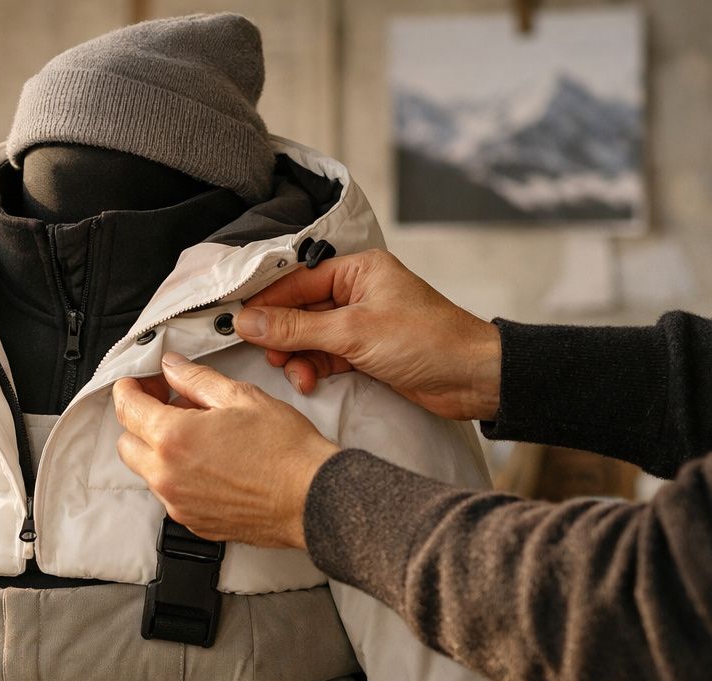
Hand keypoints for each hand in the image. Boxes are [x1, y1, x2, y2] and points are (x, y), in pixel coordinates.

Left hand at [112, 353, 337, 547]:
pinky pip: (171, 495)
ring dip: (160, 450)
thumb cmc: (285, 450)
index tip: (139, 383)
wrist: (312, 499)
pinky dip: (179, 476)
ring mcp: (178, 504)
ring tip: (198, 434)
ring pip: (148, 472)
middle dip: (141, 422)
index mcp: (173, 438)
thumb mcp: (241, 397)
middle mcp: (168, 476)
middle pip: (127, 444)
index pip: (126, 408)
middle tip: (170, 405)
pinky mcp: (194, 522)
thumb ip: (196, 380)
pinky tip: (209, 462)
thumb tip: (172, 367)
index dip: (130, 389)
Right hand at [235, 248, 500, 421]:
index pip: (296, 281)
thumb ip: (296, 328)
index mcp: (358, 269)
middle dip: (282, 335)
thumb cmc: (427, 342)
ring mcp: (361, 323)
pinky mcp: (365, 352)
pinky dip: (314, 368)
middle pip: (299, 309)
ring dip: (297, 357)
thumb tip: (248, 321)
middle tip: (270, 355)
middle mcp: (357, 291)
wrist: (473, 379)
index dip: (266, 303)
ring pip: (309, 337)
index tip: (238, 324)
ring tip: (296, 374)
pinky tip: (310, 381)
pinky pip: (325, 355)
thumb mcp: (353, 333)